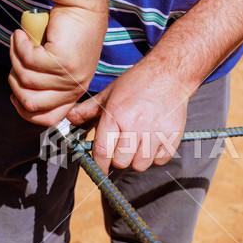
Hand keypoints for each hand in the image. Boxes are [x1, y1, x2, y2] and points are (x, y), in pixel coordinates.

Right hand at [9, 4, 106, 125]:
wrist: (82, 10)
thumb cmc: (66, 35)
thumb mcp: (57, 66)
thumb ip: (45, 82)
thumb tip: (19, 96)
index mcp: (74, 93)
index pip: (49, 119)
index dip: (26, 111)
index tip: (14, 97)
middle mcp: (75, 88)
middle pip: (32, 104)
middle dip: (14, 83)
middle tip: (16, 62)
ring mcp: (70, 76)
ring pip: (26, 79)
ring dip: (15, 58)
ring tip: (20, 42)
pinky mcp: (63, 60)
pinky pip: (28, 60)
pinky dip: (19, 45)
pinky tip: (22, 35)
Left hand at [66, 59, 193, 173]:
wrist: (169, 74)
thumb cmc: (137, 83)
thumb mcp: (109, 93)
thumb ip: (88, 109)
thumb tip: (70, 119)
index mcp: (115, 115)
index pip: (102, 151)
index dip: (100, 164)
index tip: (101, 168)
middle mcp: (135, 125)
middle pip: (121, 162)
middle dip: (118, 159)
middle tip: (121, 148)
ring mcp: (155, 132)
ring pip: (140, 165)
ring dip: (137, 159)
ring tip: (138, 146)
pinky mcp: (172, 136)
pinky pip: (160, 160)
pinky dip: (156, 156)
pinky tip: (153, 143)